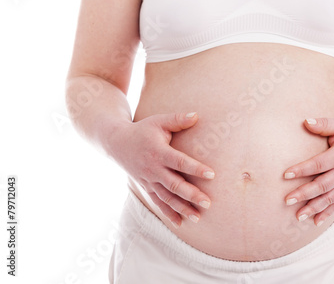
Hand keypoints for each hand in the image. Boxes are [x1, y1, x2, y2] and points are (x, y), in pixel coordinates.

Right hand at [107, 112, 214, 227]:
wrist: (116, 143)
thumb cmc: (142, 130)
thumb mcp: (159, 121)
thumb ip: (178, 119)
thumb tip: (197, 115)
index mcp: (159, 152)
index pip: (180, 162)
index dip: (196, 168)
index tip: (212, 175)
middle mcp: (153, 169)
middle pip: (174, 184)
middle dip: (191, 195)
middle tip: (208, 203)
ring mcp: (148, 180)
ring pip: (166, 198)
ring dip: (182, 208)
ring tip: (198, 218)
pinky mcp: (145, 187)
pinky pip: (157, 203)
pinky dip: (168, 213)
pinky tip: (181, 223)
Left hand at [283, 118, 333, 225]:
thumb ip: (323, 124)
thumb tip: (305, 122)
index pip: (318, 165)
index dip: (302, 170)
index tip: (286, 174)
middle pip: (322, 185)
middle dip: (304, 193)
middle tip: (287, 200)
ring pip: (329, 198)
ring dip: (314, 208)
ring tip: (298, 216)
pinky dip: (328, 213)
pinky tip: (315, 222)